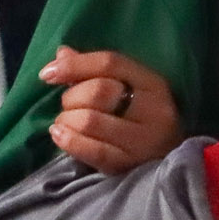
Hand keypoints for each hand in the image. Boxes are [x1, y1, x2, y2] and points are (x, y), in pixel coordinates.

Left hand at [43, 47, 182, 172]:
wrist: (171, 166)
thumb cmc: (142, 122)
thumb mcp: (129, 91)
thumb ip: (94, 71)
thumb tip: (61, 53)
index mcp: (153, 83)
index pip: (111, 62)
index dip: (75, 65)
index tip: (47, 73)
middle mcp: (153, 109)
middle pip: (99, 90)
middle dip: (71, 97)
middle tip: (66, 107)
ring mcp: (143, 140)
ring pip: (90, 120)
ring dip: (67, 120)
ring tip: (63, 124)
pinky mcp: (130, 165)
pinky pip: (93, 151)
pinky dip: (69, 141)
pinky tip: (59, 136)